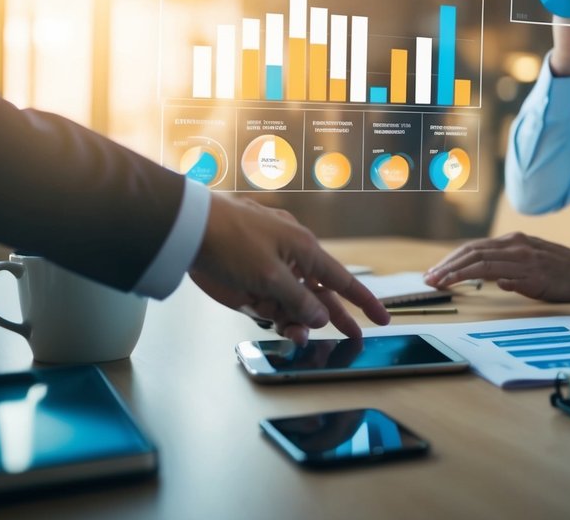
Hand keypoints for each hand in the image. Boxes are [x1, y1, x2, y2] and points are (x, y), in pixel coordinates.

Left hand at [188, 193, 390, 343]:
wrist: (186, 229)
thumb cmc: (231, 239)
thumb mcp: (270, 275)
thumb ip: (299, 300)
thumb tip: (321, 317)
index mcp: (305, 250)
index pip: (344, 281)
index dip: (365, 301)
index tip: (383, 318)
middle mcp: (292, 261)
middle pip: (321, 296)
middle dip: (337, 317)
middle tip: (355, 339)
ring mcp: (269, 273)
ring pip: (294, 305)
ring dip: (298, 321)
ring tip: (295, 335)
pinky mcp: (248, 284)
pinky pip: (271, 306)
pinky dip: (276, 318)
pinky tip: (280, 326)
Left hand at [423, 232, 569, 302]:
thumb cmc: (561, 270)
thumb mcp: (530, 262)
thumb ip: (507, 266)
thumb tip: (487, 277)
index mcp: (513, 242)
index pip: (474, 248)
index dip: (451, 260)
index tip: (434, 273)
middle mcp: (516, 246)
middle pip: (473, 252)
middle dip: (447, 266)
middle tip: (429, 280)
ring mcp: (526, 259)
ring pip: (483, 261)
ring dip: (458, 272)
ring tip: (440, 283)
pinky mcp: (536, 274)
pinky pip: (506, 274)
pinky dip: (486, 277)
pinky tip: (471, 284)